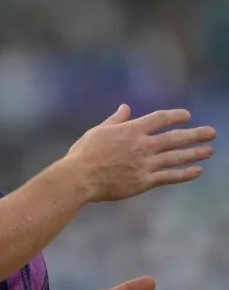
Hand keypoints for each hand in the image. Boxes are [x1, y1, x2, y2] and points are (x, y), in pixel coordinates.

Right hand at [62, 105, 214, 201]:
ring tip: (209, 150)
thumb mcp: (97, 132)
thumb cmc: (84, 154)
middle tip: (212, 133)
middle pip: (176, 137)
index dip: (176, 116)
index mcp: (131, 130)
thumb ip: (115, 120)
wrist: (79, 177)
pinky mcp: (144, 181)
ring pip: (177, 157)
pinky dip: (185, 174)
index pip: (161, 119)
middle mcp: (143, 145)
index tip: (187, 116)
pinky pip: (169, 177)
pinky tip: (196, 171)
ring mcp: (145, 164)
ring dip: (196, 153)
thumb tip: (125, 108)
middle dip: (196, 134)